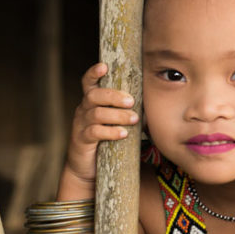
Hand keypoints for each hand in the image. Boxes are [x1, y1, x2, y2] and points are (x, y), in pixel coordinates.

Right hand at [59, 62, 138, 199]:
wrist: (87, 167)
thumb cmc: (107, 140)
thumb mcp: (115, 122)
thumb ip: (127, 111)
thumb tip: (154, 103)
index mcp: (92, 102)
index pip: (88, 82)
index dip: (93, 73)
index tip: (104, 66)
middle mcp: (83, 110)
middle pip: (94, 95)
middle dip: (114, 96)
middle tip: (131, 101)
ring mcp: (81, 124)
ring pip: (96, 113)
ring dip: (117, 115)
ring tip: (134, 119)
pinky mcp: (82, 140)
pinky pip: (94, 132)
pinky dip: (110, 131)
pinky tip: (123, 134)